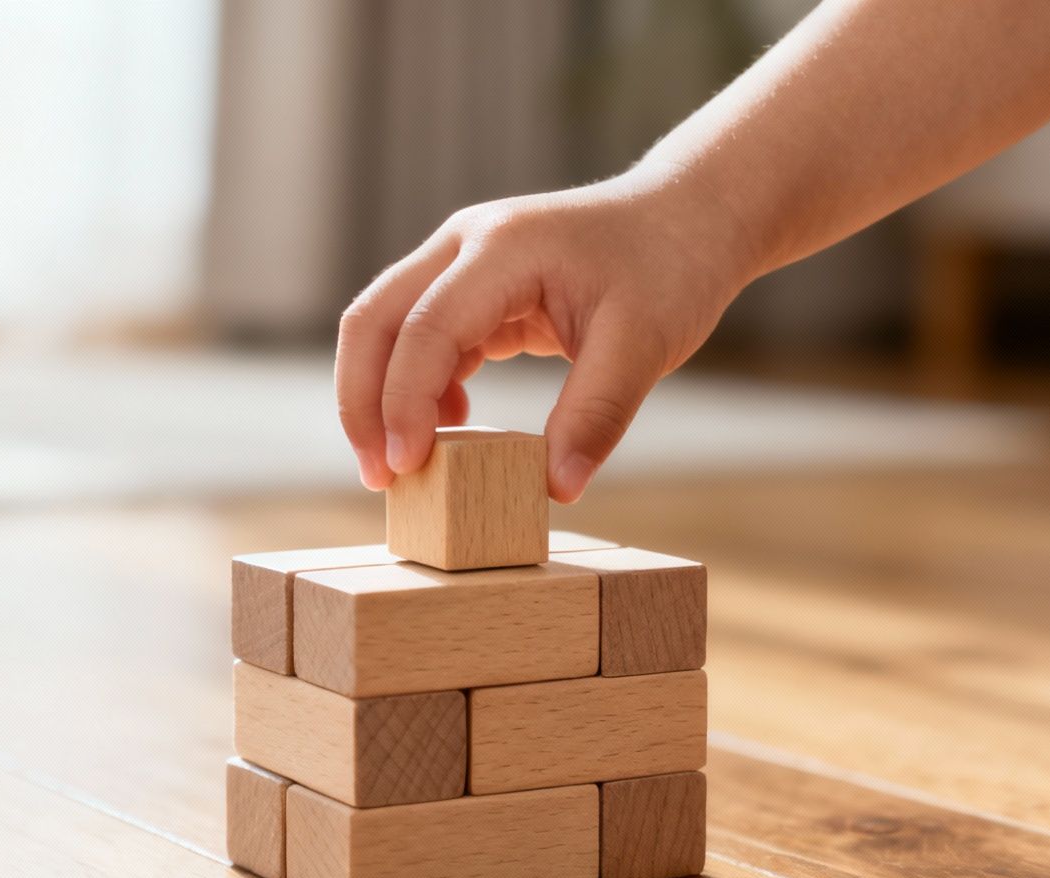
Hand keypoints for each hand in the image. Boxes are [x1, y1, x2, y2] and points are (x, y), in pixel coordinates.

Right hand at [334, 170, 752, 502]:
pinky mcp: (472, 289)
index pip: (425, 328)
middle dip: (363, 402)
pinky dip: (420, 388)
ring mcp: (462, 263)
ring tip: (403, 468)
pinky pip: (422, 339)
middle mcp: (463, 245)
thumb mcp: (644, 345)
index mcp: (502, 248)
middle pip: (374, 320)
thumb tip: (556, 489)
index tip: (404, 467)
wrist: (686, 218)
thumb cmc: (669, 268)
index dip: (405, 402)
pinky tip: (450, 427)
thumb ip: (596, 415)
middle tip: (379, 477)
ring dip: (381, 398)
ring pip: (386, 330)